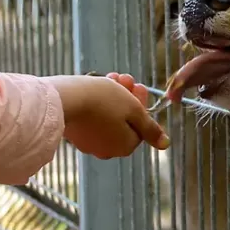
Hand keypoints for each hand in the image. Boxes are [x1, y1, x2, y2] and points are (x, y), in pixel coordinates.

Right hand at [52, 73, 169, 159]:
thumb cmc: (104, 102)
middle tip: (125, 79)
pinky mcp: (75, 134)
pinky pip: (92, 120)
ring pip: (108, 118)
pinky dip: (97, 105)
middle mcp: (107, 150)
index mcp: (125, 147)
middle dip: (128, 98)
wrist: (65, 99)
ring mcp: (89, 143)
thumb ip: (150, 128)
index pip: (141, 126)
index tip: (138, 86)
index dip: (141, 104)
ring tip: (111, 78)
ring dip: (114, 97)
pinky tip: (96, 87)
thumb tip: (165, 144)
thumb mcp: (134, 111)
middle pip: (125, 122)